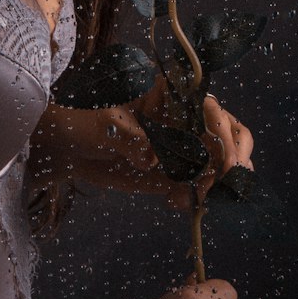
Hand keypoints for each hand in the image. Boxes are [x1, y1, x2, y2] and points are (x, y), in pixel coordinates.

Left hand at [31, 82, 252, 208]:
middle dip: (234, 157)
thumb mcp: (103, 124)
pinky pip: (198, 183)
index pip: (211, 106)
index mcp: (169, 95)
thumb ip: (129, 138)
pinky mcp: (171, 170)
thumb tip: (152, 156)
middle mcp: (181, 118)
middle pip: (229, 131)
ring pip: (219, 160)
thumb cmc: (81, 120)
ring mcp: (179, 145)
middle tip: (225, 182)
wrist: (63, 147)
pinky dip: (197, 197)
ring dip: (217, 181)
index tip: (222, 159)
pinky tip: (175, 204)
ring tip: (196, 198)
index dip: (223, 130)